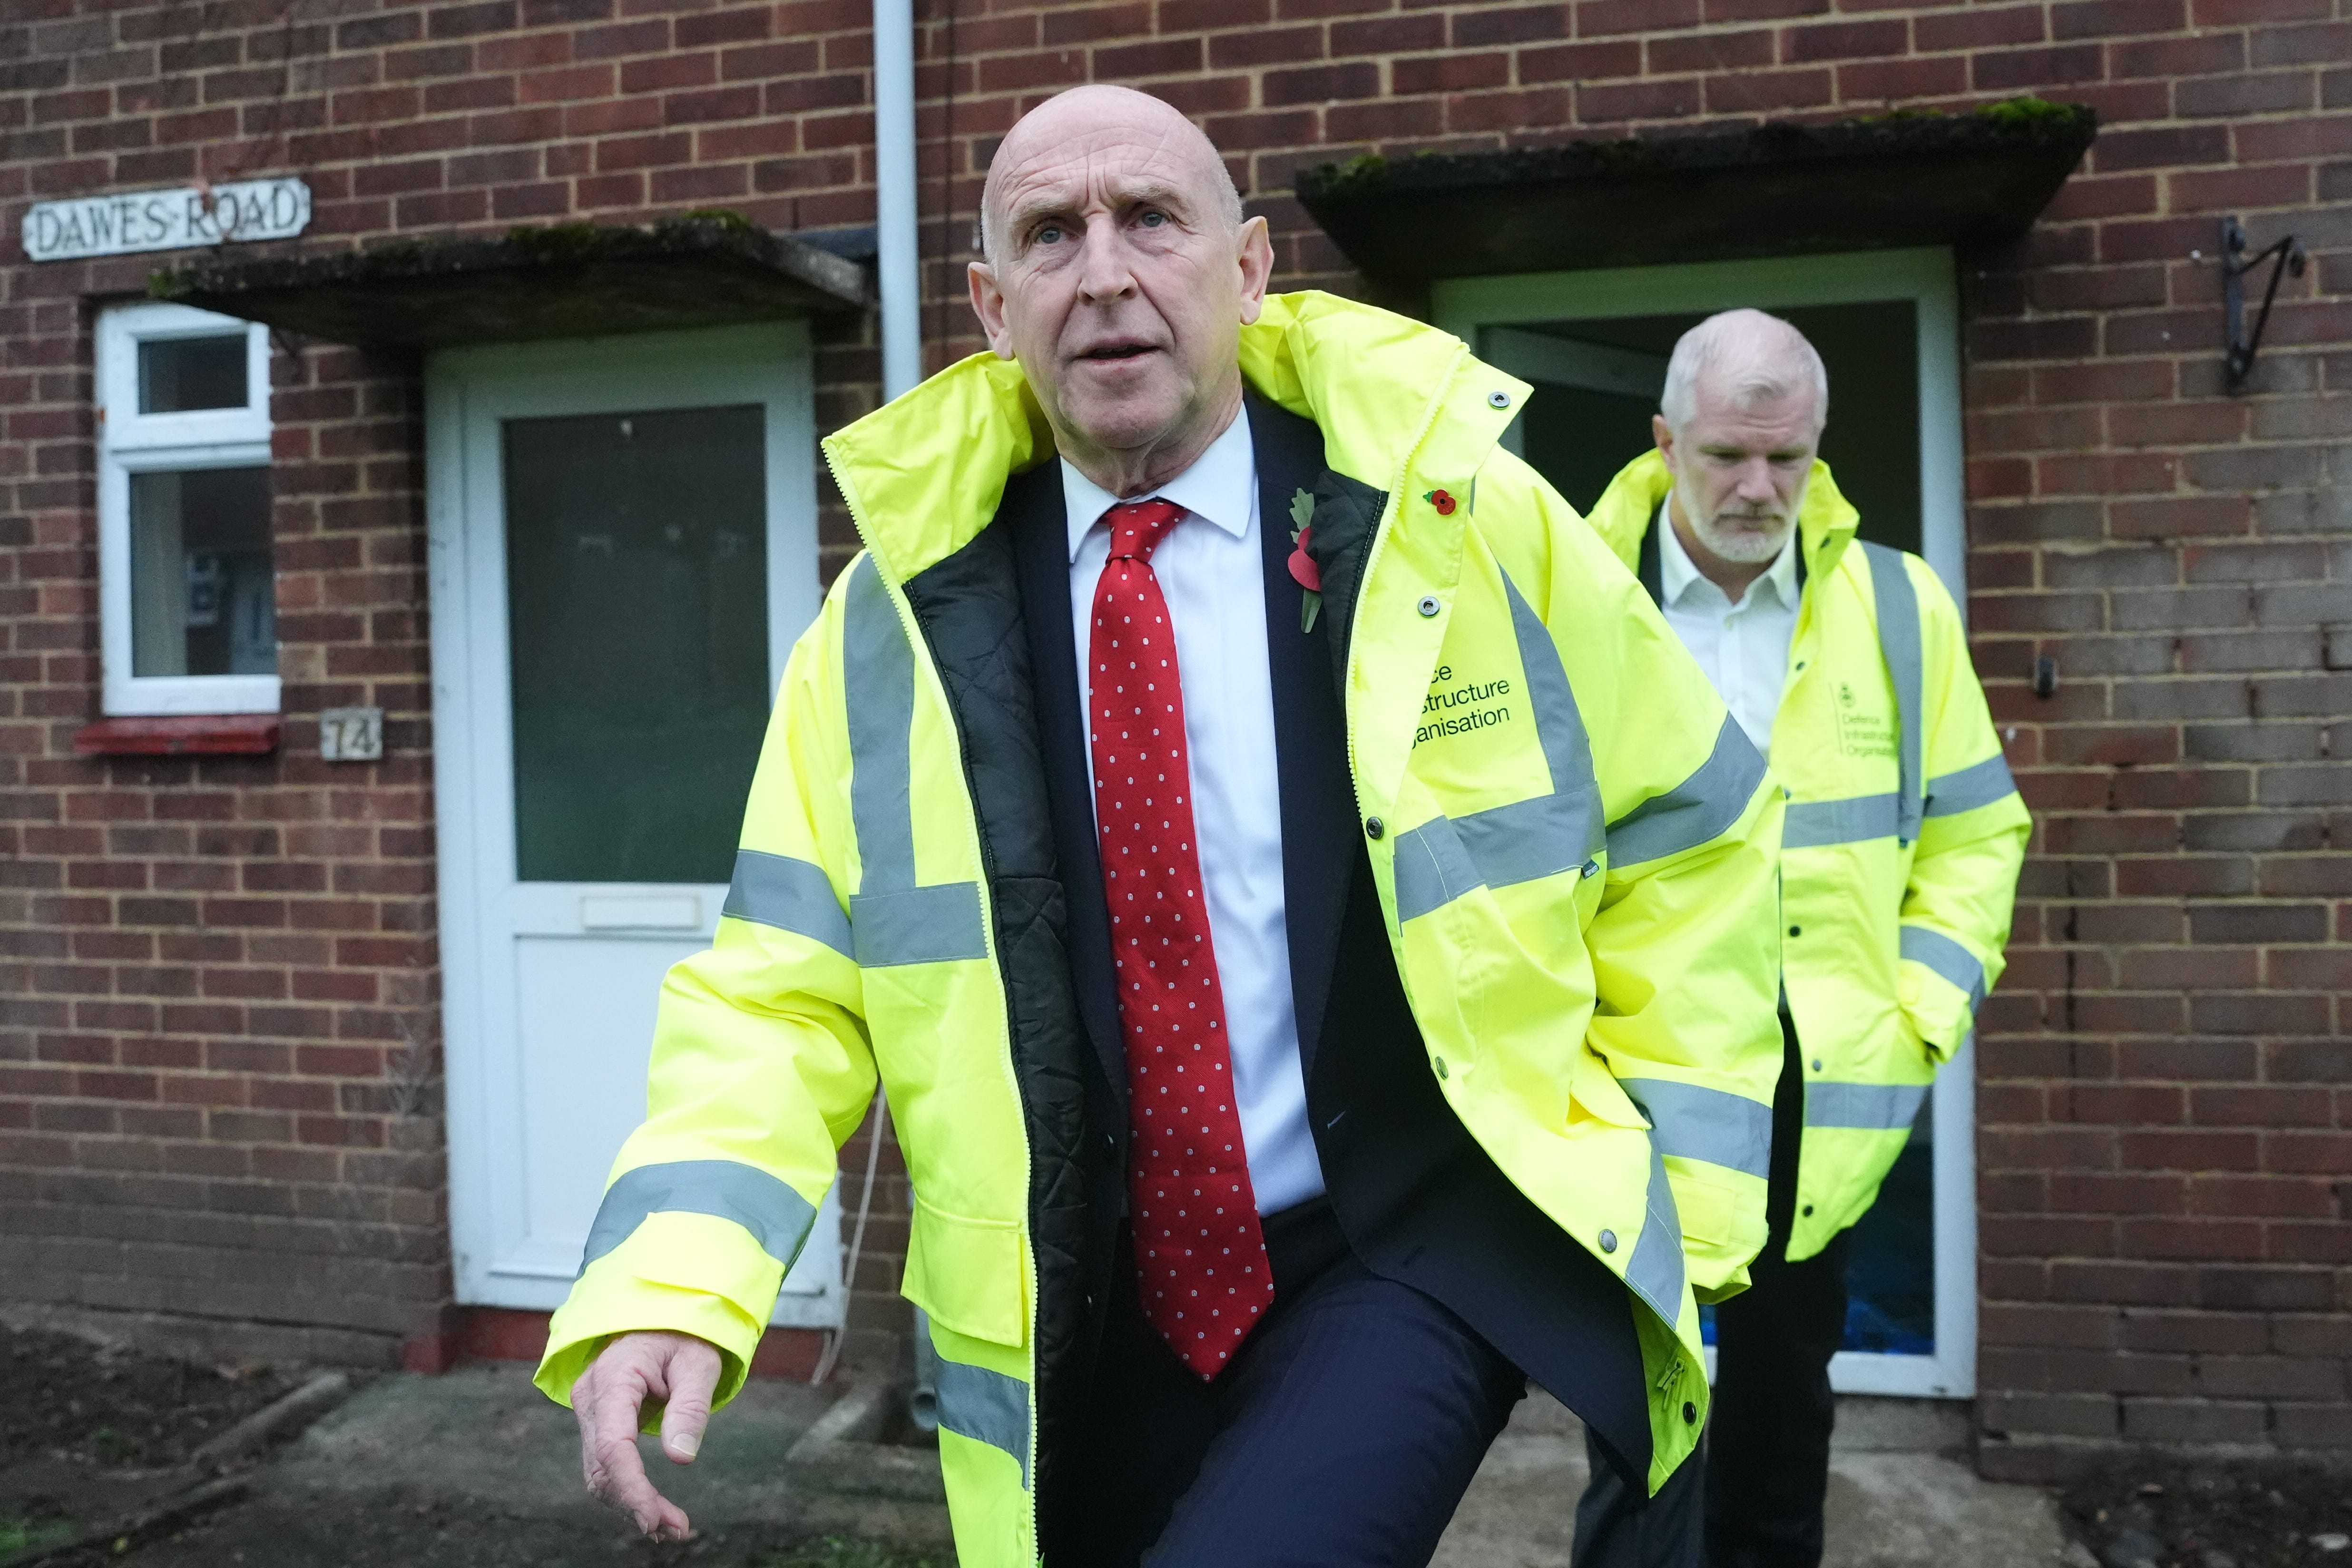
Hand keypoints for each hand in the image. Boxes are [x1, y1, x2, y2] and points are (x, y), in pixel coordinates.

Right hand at [572, 1330, 722, 1540]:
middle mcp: (591, 1396)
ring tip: (671, 1527)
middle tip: (676, 1529)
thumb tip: (681, 1458)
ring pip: (598, 1471)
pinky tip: (651, 1509)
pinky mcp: (596, 1420)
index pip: (613, 1445)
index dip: (631, 1486)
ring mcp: (589, 1409)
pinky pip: (603, 1462)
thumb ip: (690, 1407)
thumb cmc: (684, 1334)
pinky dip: (624, 1488)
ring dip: (630, 1503)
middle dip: (635, 1502)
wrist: (662, 1315)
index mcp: (614, 1378)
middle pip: (602, 1465)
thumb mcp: (699, 1363)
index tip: (653, 1518)